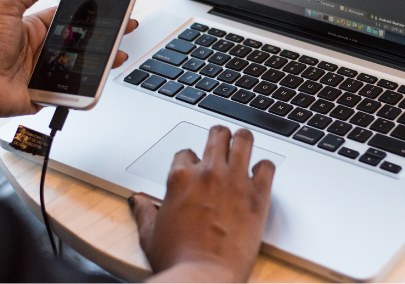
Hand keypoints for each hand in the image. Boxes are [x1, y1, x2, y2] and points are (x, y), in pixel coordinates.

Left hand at [0, 0, 137, 141]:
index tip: (109, 5)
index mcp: (35, 27)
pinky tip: (102, 75)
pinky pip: (73, 88)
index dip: (90, 11)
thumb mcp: (4, 6)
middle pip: (82, 40)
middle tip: (126, 26)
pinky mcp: (49, 92)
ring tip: (119, 52)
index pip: (70, 16)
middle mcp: (43, 48)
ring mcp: (47, 71)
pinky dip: (88, 84)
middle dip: (105, 34)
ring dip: (103, 58)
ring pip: (83, 64)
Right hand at [131, 126, 275, 282]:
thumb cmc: (177, 260)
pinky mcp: (258, 196)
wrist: (203, 278)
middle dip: (219, 137)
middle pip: (217, 135)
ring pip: (244, 139)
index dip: (191, 161)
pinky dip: (264, 168)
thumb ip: (144, 212)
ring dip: (243, 141)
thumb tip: (138, 201)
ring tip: (243, 146)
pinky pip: (267, 166)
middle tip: (222, 144)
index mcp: (180, 178)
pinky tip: (260, 175)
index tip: (195, 170)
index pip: (186, 153)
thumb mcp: (150, 235)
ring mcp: (235, 181)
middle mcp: (208, 173)